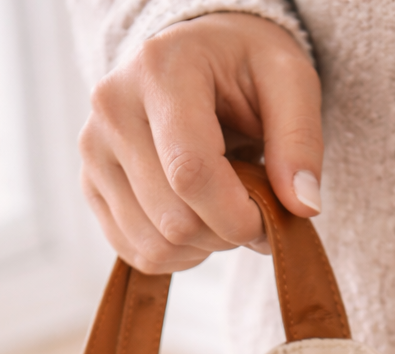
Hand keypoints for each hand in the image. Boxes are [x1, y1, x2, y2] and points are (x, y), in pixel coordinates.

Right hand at [79, 14, 322, 273]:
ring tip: (222, 204)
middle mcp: (112, 108)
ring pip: (156, 246)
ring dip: (205, 246)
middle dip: (227, 232)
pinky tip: (196, 216)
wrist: (199, 58)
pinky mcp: (91, 185)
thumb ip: (300, 140)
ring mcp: (94, 150)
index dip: (237, 216)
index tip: (269, 216)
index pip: (190, 173)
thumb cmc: (246, 67)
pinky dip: (179, 254)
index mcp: (159, 71)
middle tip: (250, 203)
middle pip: (174, 220)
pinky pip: (139, 254)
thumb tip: (303, 207)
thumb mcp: (290, 79)